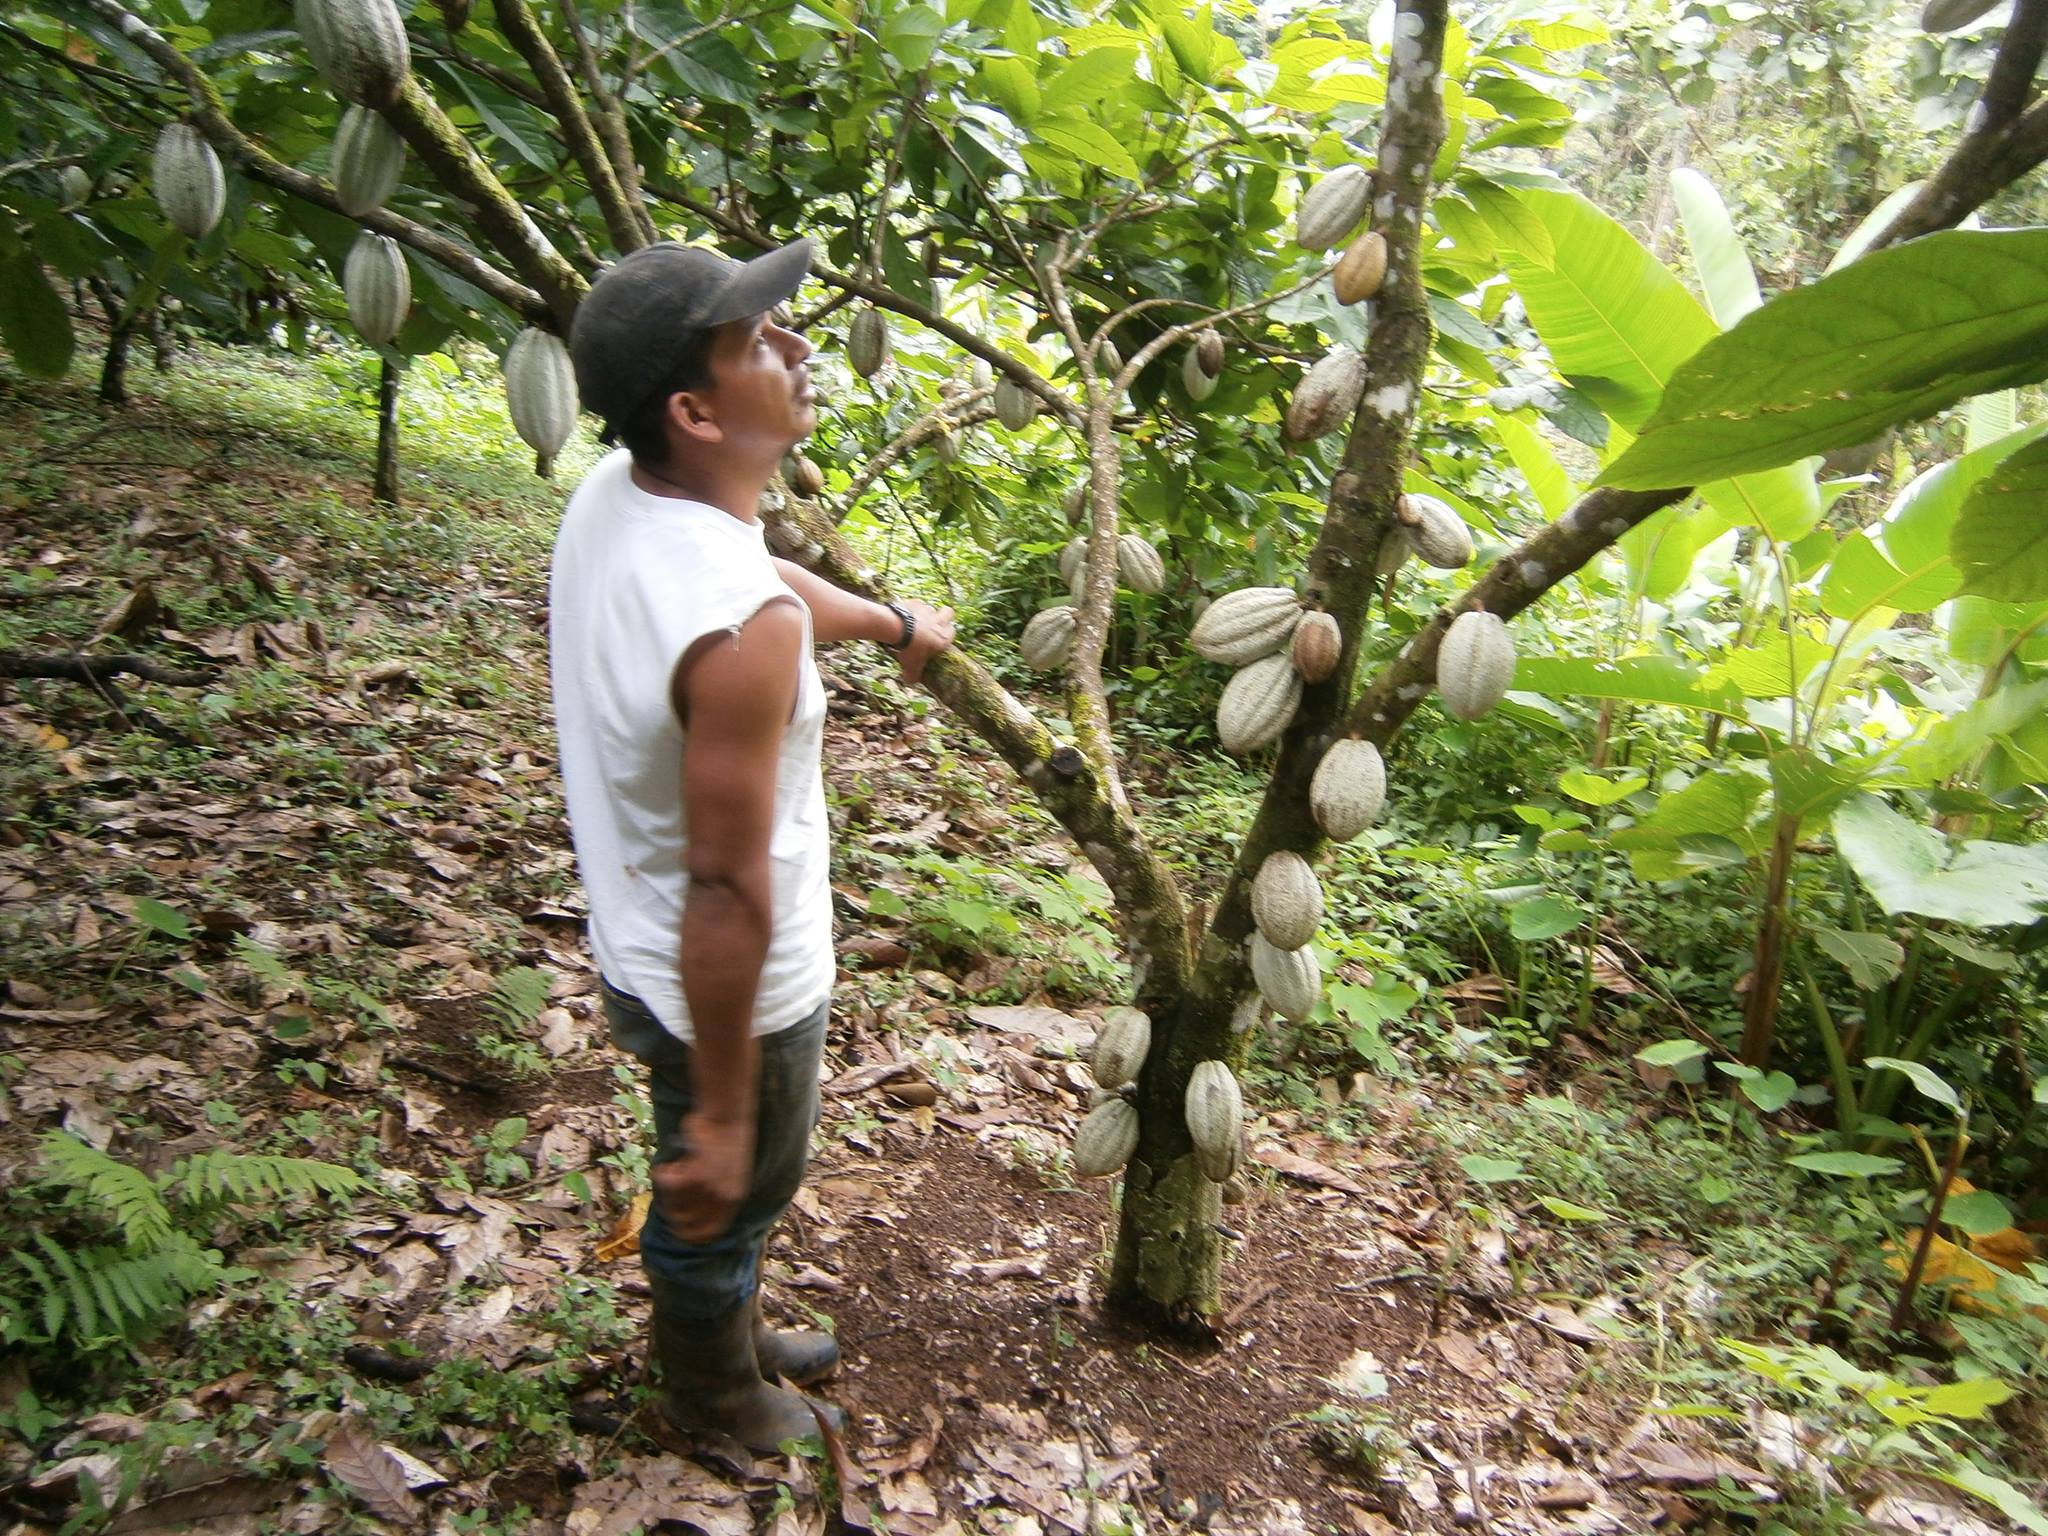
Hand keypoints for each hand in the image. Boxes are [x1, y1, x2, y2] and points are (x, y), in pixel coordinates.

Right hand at [651, 1112, 753, 1242]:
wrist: (728, 1116)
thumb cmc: (724, 1141)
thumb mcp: (727, 1173)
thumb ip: (713, 1195)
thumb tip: (687, 1214)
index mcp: (733, 1201)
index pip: (708, 1233)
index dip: (688, 1233)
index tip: (675, 1226)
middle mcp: (722, 1199)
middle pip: (685, 1223)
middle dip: (671, 1211)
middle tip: (669, 1194)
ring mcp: (709, 1188)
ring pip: (673, 1205)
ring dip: (668, 1190)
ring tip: (674, 1171)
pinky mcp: (696, 1173)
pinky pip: (667, 1185)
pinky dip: (663, 1175)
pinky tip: (670, 1165)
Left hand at [895, 599, 955, 685]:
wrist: (894, 628)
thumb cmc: (907, 649)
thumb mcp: (911, 667)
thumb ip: (913, 675)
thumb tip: (911, 681)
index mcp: (941, 638)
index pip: (952, 632)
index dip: (948, 635)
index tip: (940, 639)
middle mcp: (937, 622)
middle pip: (949, 612)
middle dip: (945, 616)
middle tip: (935, 623)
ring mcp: (925, 611)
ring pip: (932, 607)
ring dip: (926, 612)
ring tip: (916, 621)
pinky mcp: (914, 603)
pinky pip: (917, 603)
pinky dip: (912, 608)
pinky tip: (905, 614)